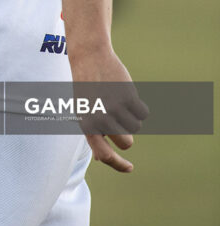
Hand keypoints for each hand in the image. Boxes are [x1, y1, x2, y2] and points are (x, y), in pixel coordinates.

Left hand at [70, 48, 147, 173]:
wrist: (89, 57)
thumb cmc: (86, 87)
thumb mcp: (83, 110)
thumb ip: (93, 133)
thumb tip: (101, 158)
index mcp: (87, 125)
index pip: (105, 155)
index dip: (118, 165)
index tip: (129, 168)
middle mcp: (101, 120)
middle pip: (126, 143)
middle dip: (125, 132)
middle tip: (117, 114)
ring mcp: (115, 109)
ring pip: (136, 127)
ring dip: (131, 116)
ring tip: (117, 100)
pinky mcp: (128, 97)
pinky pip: (143, 113)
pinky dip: (138, 106)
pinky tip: (126, 93)